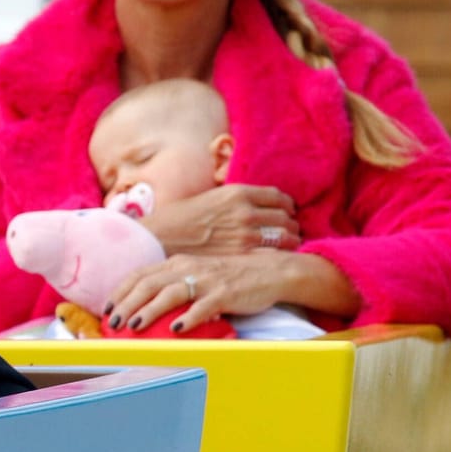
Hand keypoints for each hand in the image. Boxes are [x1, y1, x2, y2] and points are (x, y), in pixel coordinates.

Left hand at [107, 250, 345, 333]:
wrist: (270, 272)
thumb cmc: (229, 277)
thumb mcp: (197, 275)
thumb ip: (173, 284)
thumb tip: (144, 304)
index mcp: (178, 263)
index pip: (140, 274)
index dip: (120, 291)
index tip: (105, 308)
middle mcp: (188, 268)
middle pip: (148, 283)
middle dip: (126, 303)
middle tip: (112, 321)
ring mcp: (207, 280)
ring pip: (170, 293)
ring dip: (148, 310)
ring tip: (133, 326)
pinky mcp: (225, 293)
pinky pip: (203, 306)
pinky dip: (188, 318)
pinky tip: (176, 330)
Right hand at [141, 184, 299, 256]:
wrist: (159, 239)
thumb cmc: (179, 219)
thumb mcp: (210, 197)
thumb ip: (235, 201)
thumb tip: (254, 206)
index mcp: (237, 193)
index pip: (278, 197)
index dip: (287, 205)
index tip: (286, 211)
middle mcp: (245, 212)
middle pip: (286, 217)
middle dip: (291, 224)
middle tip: (289, 231)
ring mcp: (245, 235)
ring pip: (286, 236)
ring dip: (290, 241)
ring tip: (286, 245)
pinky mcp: (241, 255)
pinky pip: (274, 254)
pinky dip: (280, 255)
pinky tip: (276, 258)